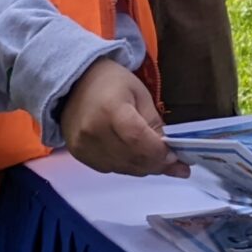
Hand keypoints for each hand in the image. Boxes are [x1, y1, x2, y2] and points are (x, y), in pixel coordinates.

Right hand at [59, 58, 185, 176]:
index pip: (138, 139)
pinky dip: (128, 167)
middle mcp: (93, 132)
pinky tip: (138, 159)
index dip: (158, 152)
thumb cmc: (111, 83)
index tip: (176, 157)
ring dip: (144, 168)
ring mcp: (83, 146)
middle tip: (176, 165)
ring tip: (160, 162)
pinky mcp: (79, 155)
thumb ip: (153, 122)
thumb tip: (169, 150)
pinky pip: (110, 169)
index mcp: (110, 110)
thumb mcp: (140, 93)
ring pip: (123, 168)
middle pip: (132, 158)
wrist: (75, 83)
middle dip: (157, 164)